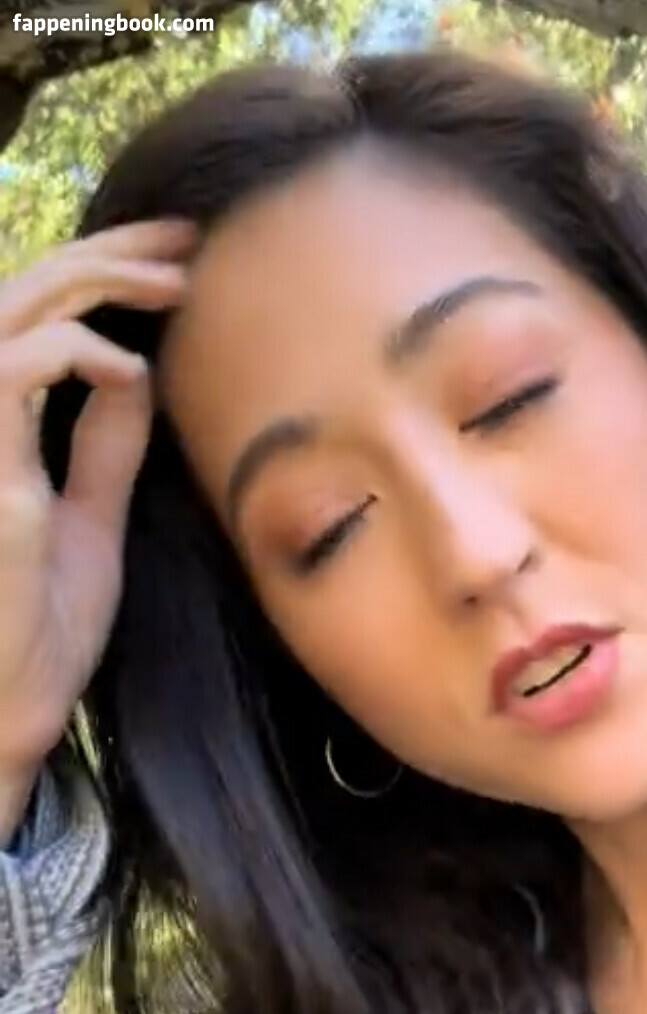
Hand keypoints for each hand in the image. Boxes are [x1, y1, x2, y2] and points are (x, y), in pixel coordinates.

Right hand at [0, 218, 195, 832]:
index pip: (45, 315)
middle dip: (111, 252)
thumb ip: (104, 443)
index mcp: (4, 423)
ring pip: (17, 307)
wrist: (21, 698)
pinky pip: (19, 368)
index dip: (107, 271)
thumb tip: (134, 372)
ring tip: (174, 287)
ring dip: (99, 282)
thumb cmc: (47, 622)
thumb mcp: (94, 514)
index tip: (182, 256)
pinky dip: (79, 352)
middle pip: (27, 287)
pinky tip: (130, 372)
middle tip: (189, 242)